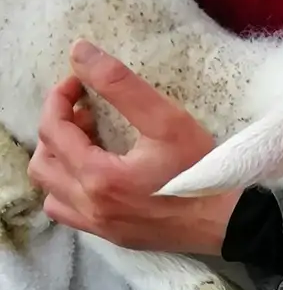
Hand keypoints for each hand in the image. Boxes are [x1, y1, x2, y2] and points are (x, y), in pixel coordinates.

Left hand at [29, 40, 239, 254]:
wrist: (231, 220)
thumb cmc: (202, 171)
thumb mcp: (166, 121)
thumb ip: (120, 85)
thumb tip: (80, 52)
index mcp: (99, 177)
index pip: (53, 130)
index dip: (59, 99)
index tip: (78, 84)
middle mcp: (92, 207)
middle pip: (44, 163)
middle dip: (58, 132)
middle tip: (88, 116)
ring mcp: (103, 227)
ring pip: (52, 194)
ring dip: (61, 165)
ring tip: (90, 148)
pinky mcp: (116, 237)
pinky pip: (73, 215)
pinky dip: (73, 191)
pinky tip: (101, 177)